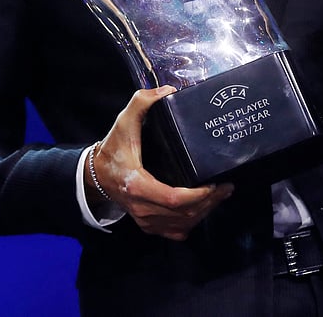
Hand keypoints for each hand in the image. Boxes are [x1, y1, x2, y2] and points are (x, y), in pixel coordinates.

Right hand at [91, 86, 233, 240]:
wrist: (96, 175)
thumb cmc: (113, 149)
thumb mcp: (123, 121)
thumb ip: (142, 102)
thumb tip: (168, 91)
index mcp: (137, 185)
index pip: (173, 199)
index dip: (198, 196)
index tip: (215, 183)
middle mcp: (142, 208)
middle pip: (183, 214)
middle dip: (210, 202)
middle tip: (227, 187)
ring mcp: (145, 220)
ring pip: (182, 225)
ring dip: (204, 212)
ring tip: (220, 195)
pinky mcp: (148, 225)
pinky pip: (176, 231)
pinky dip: (192, 222)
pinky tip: (202, 209)